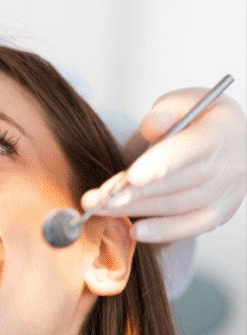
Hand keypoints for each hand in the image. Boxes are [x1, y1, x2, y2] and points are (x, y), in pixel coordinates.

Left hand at [84, 88, 245, 242]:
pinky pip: (192, 226)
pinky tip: (136, 231)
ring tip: (103, 209)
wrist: (232, 138)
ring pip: (180, 206)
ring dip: (139, 210)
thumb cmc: (199, 118)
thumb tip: (151, 126)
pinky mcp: (220, 212)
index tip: (131, 177)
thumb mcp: (182, 103)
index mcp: (217, 134)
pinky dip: (164, 231)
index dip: (159, 165)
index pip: (187, 152)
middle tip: (100, 199)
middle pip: (178, 183)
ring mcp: (227, 192)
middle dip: (136, 193)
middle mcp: (228, 166)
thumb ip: (163, 114)